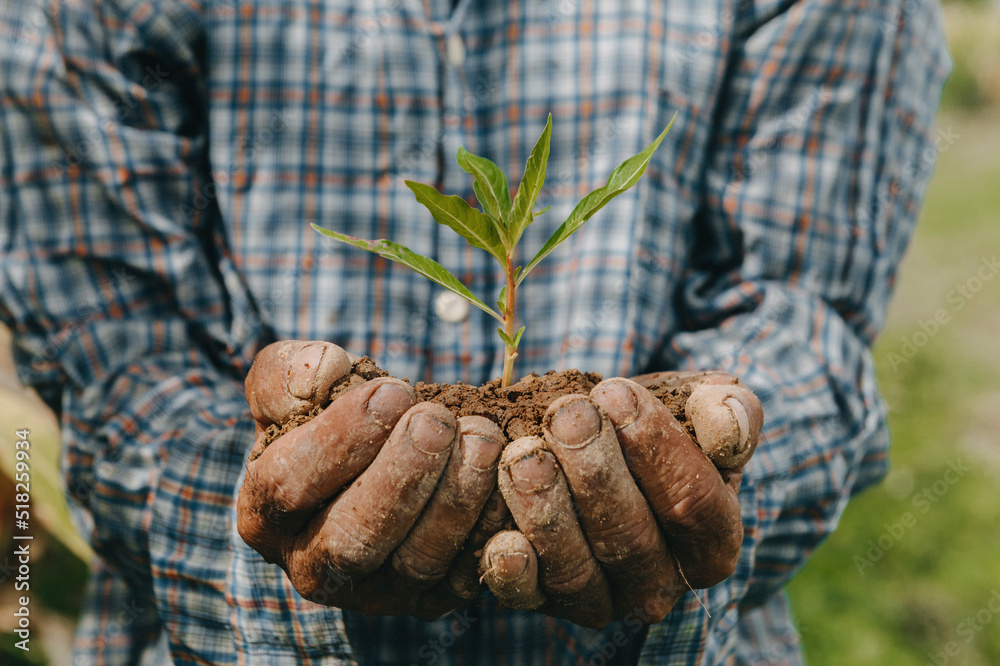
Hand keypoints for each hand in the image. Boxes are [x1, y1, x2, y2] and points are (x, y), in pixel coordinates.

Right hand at [237, 340, 507, 618]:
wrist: (373, 458)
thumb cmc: (327, 417)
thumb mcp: (293, 385)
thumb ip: (289, 371)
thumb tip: (323, 370)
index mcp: (266, 513)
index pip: (287, 486)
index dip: (340, 438)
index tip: (393, 390)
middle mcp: (314, 566)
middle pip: (351, 539)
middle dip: (400, 477)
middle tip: (438, 421)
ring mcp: (375, 590)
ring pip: (415, 562)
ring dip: (455, 500)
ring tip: (482, 438)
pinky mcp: (430, 599)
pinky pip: (466, 576)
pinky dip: (491, 529)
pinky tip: (508, 479)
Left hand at [480, 372, 760, 627]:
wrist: (597, 440)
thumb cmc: (655, 423)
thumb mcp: (698, 406)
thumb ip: (729, 411)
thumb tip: (729, 431)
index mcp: (712, 542)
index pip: (694, 504)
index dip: (656, 448)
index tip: (616, 390)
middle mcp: (659, 583)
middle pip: (631, 538)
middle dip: (595, 472)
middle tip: (566, 415)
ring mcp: (600, 596)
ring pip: (577, 570)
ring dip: (548, 510)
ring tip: (524, 454)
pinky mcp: (543, 599)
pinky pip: (529, 596)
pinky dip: (514, 572)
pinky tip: (501, 539)